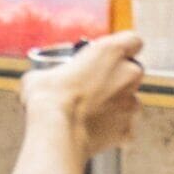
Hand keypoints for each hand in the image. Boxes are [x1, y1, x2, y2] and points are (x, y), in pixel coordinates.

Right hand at [21, 28, 144, 158]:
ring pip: (130, 100)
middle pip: (133, 71)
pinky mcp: (127, 129)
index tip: (110, 55)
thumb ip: (52, 72)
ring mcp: (131, 103)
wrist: (56, 132)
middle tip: (95, 85)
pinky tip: (94, 131)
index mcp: (111, 52)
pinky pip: (124, 127)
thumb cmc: (48, 98)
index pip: (133, 40)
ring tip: (92, 112)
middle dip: (119, 77)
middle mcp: (128, 74)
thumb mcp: (40, 74)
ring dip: (116, 104)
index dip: (123, 47)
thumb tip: (40, 80)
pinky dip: (113, 129)